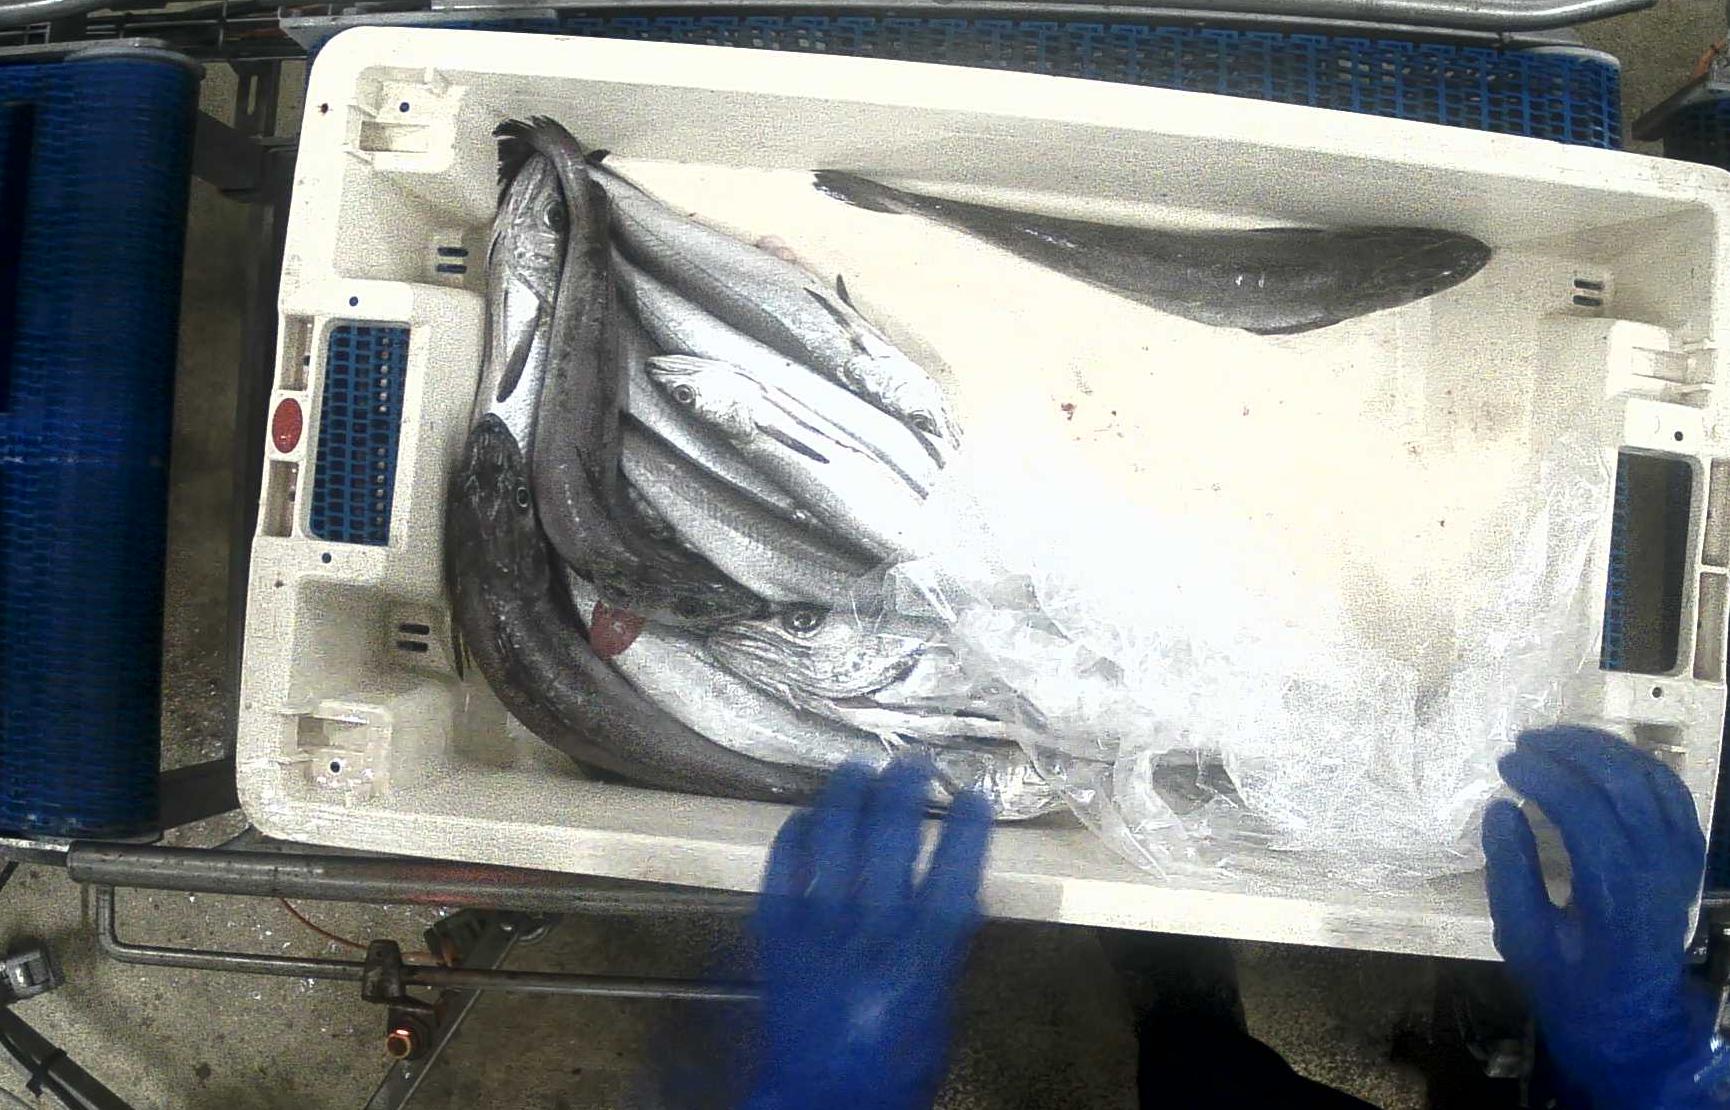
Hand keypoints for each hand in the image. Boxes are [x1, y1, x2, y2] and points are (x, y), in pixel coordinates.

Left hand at [746, 761, 991, 1109]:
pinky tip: (809, 814)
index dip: (968, 827)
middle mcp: (871, 935)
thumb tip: (958, 889)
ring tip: (858, 767)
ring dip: (848, 794)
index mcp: (923, 959)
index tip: (975, 795)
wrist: (821, 1102)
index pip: (954, 873)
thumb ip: (946, 948)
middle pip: (890, 839)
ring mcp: (816, 930)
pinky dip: (795, 833)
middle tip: (913, 764)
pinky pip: (781, 866)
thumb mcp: (942, 1009)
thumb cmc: (896, 1064)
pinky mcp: (775, 934)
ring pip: (832, 839)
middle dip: (905, 790)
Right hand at [1483, 726, 1720, 1108]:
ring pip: (1651, 776)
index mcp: (1614, 891)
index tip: (1505, 764)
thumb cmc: (1569, 982)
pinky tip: (1599, 759)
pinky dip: (1635, 763)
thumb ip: (1510, 872)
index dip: (1542, 775)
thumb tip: (1501, 809)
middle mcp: (1658, 866)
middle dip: (1569, 750)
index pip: (1583, 808)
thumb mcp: (1522, 938)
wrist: (1633, 1017)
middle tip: (1525, 743)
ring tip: (1555, 743)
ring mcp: (1681, 857)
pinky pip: (1670, 790)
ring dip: (1601, 749)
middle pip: (1621, 781)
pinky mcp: (1688, 853)